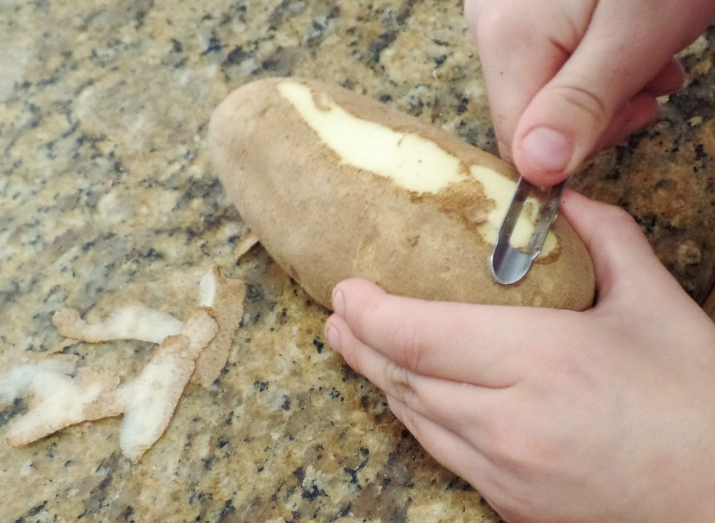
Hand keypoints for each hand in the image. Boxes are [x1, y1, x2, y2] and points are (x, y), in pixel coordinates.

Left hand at [324, 191, 714, 522]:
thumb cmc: (699, 403)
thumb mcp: (658, 307)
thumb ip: (606, 241)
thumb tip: (566, 200)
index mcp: (541, 361)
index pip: (420, 336)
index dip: (370, 313)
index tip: (346, 290)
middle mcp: (508, 422)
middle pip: (404, 378)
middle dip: (360, 343)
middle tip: (337, 315)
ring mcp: (505, 472)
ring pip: (415, 419)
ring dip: (381, 379)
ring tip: (357, 348)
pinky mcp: (511, 504)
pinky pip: (443, 452)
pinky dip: (418, 417)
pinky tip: (411, 397)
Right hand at [464, 0, 714, 185]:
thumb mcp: (636, 34)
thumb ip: (583, 103)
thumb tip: (536, 170)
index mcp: (508, 40)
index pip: (519, 143)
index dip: (575, 149)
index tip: (634, 115)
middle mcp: (486, 23)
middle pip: (530, 110)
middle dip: (595, 111)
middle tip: (653, 80)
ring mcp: (498, 6)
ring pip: (541, 81)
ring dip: (601, 83)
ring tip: (652, 52)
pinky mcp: (517, 0)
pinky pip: (543, 49)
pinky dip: (589, 54)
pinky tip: (627, 33)